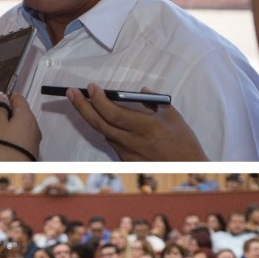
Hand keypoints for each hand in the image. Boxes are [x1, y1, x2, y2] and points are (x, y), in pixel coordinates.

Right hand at [0, 92, 40, 160]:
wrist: (13, 173)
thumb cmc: (3, 146)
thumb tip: (2, 96)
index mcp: (26, 115)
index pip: (18, 98)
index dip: (5, 98)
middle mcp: (33, 125)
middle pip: (18, 113)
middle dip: (2, 114)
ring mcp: (33, 139)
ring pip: (17, 126)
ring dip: (4, 126)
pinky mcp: (30, 150)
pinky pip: (18, 137)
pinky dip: (9, 136)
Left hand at [66, 84, 206, 160]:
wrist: (187, 169)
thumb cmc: (184, 143)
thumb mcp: (173, 117)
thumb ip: (153, 102)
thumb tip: (140, 91)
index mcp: (146, 128)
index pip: (113, 113)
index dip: (98, 99)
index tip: (91, 87)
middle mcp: (133, 142)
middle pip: (99, 123)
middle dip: (82, 106)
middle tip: (71, 93)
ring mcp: (127, 153)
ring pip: (103, 132)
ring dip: (92, 117)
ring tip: (84, 102)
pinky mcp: (126, 160)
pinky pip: (111, 142)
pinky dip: (105, 128)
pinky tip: (103, 119)